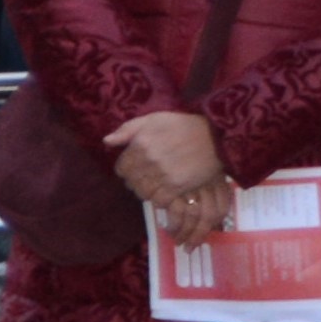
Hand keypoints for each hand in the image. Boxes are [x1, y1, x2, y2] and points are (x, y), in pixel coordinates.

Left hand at [108, 109, 233, 240]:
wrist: (214, 136)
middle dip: (136, 182)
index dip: (126, 171)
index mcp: (140, 144)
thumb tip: (106, 141)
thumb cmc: (182, 125)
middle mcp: (148, 160)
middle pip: (132, 183)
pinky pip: (160, 201)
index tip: (135, 170)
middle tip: (146, 179)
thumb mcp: (152, 120)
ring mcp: (163, 175)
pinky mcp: (177, 186)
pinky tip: (166, 192)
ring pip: (144, 194)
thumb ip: (127, 130)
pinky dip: (161, 200)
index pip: (121, 169)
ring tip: (156, 186)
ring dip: (148, 192)